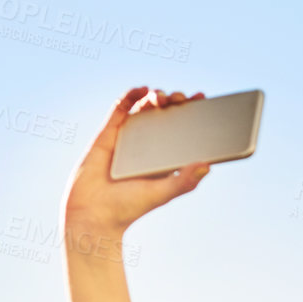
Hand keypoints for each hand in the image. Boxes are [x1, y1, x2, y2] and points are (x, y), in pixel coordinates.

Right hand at [63, 87, 209, 241]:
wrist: (94, 212)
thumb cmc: (129, 207)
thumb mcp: (163, 193)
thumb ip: (185, 181)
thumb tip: (209, 164)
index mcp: (164, 160)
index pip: (182, 133)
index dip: (192, 115)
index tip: (203, 101)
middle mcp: (148, 147)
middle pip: (165, 116)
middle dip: (175, 103)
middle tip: (183, 99)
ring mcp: (128, 138)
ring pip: (144, 110)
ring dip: (155, 97)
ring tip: (164, 96)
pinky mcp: (108, 134)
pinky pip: (120, 110)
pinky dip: (131, 96)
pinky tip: (142, 89)